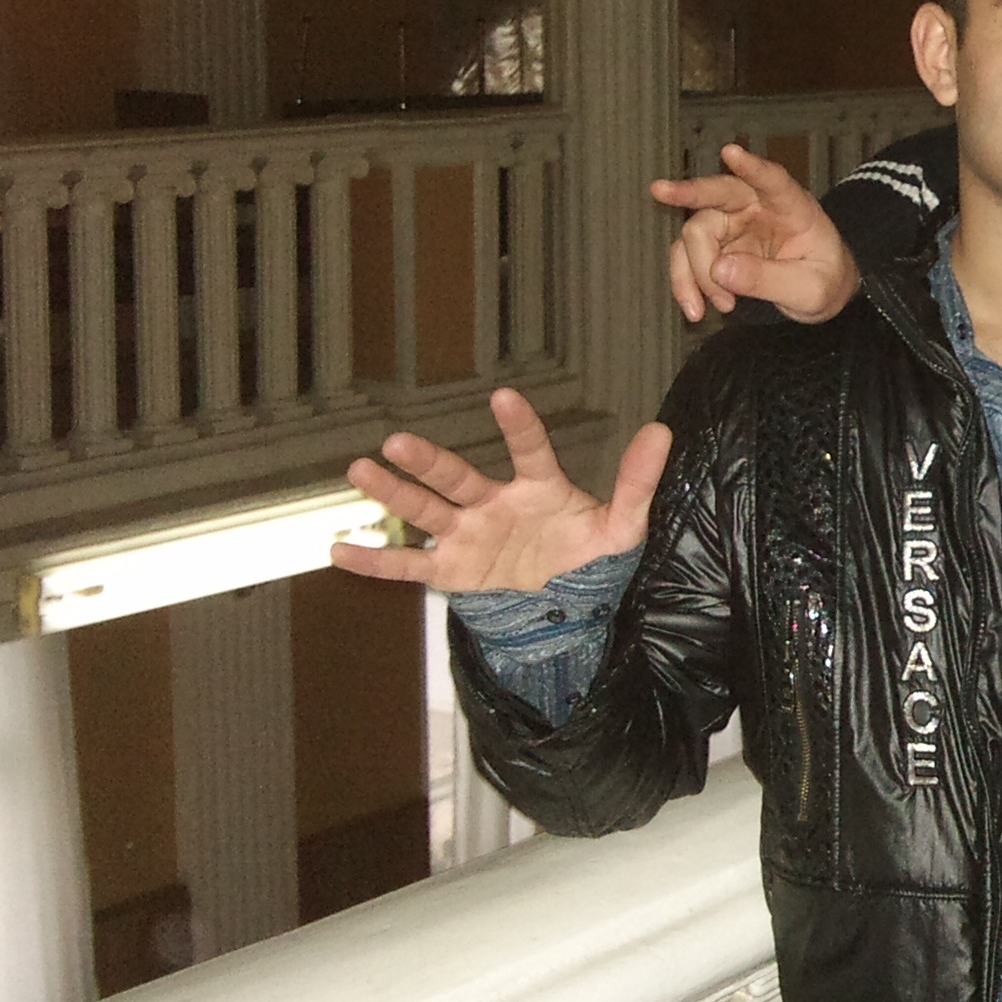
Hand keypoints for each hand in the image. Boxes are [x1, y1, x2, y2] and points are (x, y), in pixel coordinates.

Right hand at [331, 387, 669, 593]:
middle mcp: (495, 505)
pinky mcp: (452, 571)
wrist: (566, 606)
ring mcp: (469, 536)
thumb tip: (663, 431)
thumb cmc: (591, 557)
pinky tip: (338, 549)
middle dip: (428, 462)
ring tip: (360, 469)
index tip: (504, 395)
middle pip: (458, 478)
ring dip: (393, 493)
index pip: (529, 452)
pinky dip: (374, 562)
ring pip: (425, 512)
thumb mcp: (623, 525)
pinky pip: (407, 567)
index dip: (519, 426)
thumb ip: (638, 480)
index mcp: (538, 489)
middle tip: (398, 440)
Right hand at [650, 143, 855, 324]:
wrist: (819, 294)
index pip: (773, 181)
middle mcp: (757, 208)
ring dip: (697, 271)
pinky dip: (686, 283)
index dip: (752, 167)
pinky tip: (697, 308)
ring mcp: (733, 225)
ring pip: (696, 232)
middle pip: (719, 193)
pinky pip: (687, 258)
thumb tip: (720, 270)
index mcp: (792, 207)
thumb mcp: (810, 290)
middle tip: (660, 191)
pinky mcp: (715, 247)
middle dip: (689, 191)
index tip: (730, 151)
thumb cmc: (823, 281)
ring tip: (721, 305)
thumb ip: (769, 280)